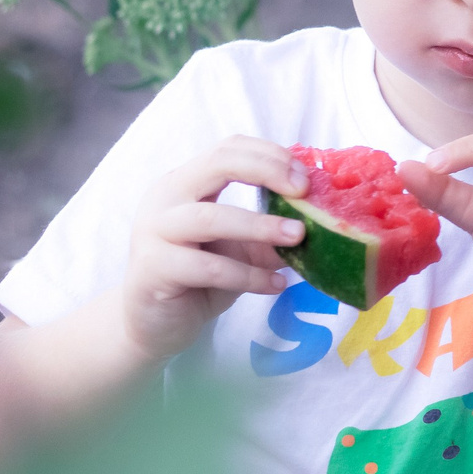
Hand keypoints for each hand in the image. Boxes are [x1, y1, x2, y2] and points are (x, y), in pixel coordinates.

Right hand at [122, 137, 304, 360]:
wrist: (152, 324)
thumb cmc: (198, 279)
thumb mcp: (241, 252)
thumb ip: (270, 233)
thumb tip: (320, 221)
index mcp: (185, 183)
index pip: (227, 149)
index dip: (269, 155)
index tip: (305, 178)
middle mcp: (165, 198)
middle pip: (216, 165)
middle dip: (265, 172)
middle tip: (303, 192)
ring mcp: (154, 231)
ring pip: (211, 218)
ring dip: (260, 226)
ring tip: (298, 237)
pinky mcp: (153, 268)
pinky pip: (208, 268)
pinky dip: (248, 276)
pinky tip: (275, 285)